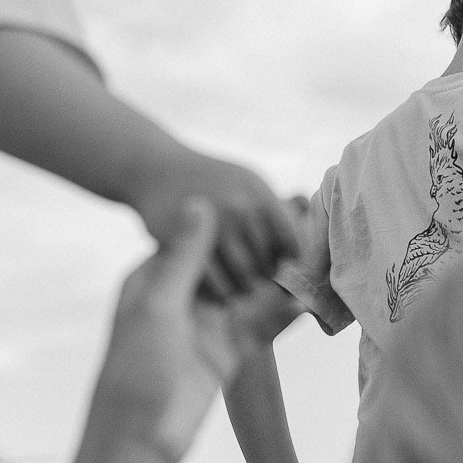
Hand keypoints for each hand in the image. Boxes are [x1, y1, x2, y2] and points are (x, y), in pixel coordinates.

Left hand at [90, 203, 285, 462]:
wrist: (139, 439)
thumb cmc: (135, 368)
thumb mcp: (158, 305)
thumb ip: (185, 256)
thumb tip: (200, 202)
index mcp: (155, 280)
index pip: (198, 241)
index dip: (230, 224)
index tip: (262, 202)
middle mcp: (183, 299)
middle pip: (228, 267)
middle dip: (260, 251)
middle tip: (298, 227)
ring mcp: (206, 327)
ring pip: (248, 296)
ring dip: (276, 282)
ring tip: (312, 259)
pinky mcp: (227, 355)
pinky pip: (258, 328)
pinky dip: (280, 316)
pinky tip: (306, 300)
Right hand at [135, 152, 302, 300]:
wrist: (155, 170)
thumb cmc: (208, 179)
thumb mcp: (245, 180)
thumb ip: (275, 204)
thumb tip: (306, 222)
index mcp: (260, 194)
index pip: (291, 241)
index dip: (291, 262)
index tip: (284, 269)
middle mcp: (240, 209)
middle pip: (268, 263)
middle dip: (266, 279)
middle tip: (261, 287)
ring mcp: (213, 227)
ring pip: (244, 276)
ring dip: (246, 289)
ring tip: (243, 291)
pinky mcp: (187, 243)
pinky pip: (215, 281)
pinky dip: (221, 292)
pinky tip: (220, 290)